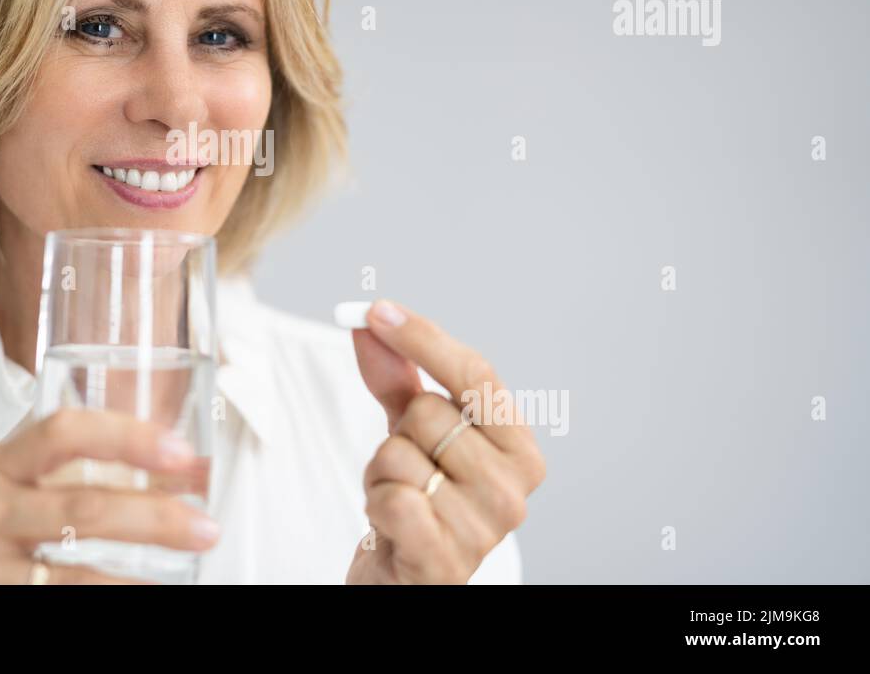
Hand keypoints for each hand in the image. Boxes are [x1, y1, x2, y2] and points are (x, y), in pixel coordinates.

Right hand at [0, 408, 219, 582]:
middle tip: (206, 526)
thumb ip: (65, 485)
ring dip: (140, 576)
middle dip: (158, 517)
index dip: (128, 436)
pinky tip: (136, 593)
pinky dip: (106, 600)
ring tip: (183, 572)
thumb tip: (174, 478)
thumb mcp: (0, 503)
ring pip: (75, 573)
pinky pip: (52, 601)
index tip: (181, 453)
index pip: (62, 431)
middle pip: (84, 507)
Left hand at [346, 300, 545, 583]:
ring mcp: (484, 527)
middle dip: (398, 433)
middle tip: (407, 469)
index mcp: (519, 449)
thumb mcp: (410, 430)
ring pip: (400, 453)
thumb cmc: (417, 496)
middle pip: (429, 412)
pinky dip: (376, 502)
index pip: (476, 374)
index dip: (423, 337)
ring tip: (400, 498)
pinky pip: (392, 497)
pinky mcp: (445, 560)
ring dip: (381, 472)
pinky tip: (391, 523)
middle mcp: (513, 488)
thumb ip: (397, 375)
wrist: (403, 577)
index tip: (377, 310)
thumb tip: (369, 319)